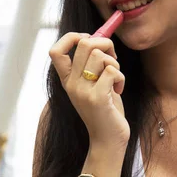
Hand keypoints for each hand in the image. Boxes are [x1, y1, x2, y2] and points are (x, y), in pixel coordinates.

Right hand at [49, 32, 129, 148]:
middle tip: (112, 58)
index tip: (89, 40)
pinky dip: (121, 77)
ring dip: (115, 63)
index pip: (55, 50)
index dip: (73, 37)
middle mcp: (71, 84)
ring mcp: (82, 91)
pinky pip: (112, 71)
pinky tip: (119, 90)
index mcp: (67, 79)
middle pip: (85, 44)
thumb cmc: (106, 108)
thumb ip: (93, 63)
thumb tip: (101, 36)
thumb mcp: (94, 83)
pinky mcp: (97, 98)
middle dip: (105, 44)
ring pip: (100, 55)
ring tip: (115, 79)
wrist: (108, 139)